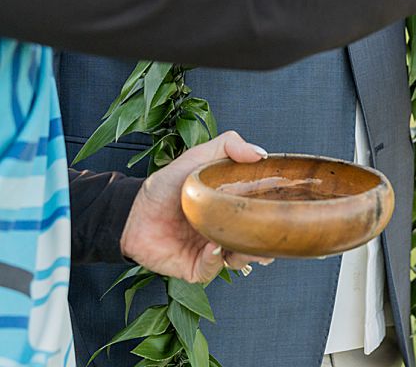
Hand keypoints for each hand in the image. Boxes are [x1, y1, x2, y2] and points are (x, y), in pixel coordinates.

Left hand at [120, 131, 273, 282]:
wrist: (131, 212)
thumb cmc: (165, 186)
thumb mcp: (198, 156)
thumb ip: (229, 146)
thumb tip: (262, 154)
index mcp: (233, 208)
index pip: (262, 214)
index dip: (275, 214)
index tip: (284, 209)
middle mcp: (226, 231)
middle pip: (257, 241)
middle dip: (267, 241)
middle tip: (270, 233)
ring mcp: (211, 252)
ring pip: (239, 260)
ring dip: (246, 254)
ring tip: (246, 244)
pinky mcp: (194, 267)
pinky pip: (212, 270)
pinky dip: (216, 260)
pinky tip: (214, 247)